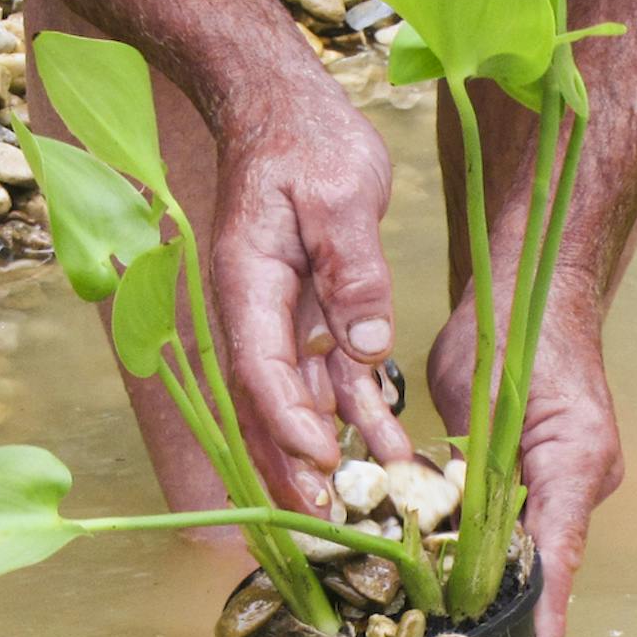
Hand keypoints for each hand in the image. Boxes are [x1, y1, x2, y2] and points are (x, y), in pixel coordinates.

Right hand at [211, 80, 409, 511]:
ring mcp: (278, 321)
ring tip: (361, 510)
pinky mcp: (308, 318)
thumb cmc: (304, 140)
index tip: (320, 462)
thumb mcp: (340, 193)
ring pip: (297, 405)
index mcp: (247, 284)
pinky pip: (329, 379)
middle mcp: (253, 314)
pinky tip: (389, 451)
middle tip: (323, 525)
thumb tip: (367, 346)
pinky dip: (355, 416)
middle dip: (290, 471)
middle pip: (264, 407)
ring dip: (326, 457)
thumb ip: (354, 270)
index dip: (288, 422)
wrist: (282, 111)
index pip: (259, 367)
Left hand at [428, 272, 622, 636]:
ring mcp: (554, 483)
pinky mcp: (526, 478)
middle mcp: (575, 482)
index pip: (561, 552)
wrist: (528, 293)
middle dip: (501, 605)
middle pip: (537, 560)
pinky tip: (426, 570)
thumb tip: (460, 534)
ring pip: (513, 546)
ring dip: (476, 577)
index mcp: (577, 462)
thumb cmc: (516, 332)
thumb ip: (481, 464)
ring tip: (436, 627)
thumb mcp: (488, 396)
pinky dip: (468, 545)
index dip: (548, 610)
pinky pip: (499, 524)